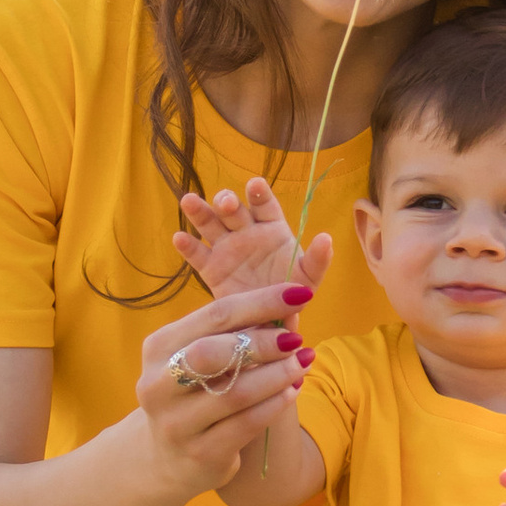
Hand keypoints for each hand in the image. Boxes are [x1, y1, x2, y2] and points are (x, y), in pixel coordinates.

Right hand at [134, 305, 311, 485]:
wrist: (170, 457)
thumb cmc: (195, 393)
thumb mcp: (201, 358)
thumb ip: (235, 333)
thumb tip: (288, 304)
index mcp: (159, 348)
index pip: (213, 315)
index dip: (260, 302)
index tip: (300, 293)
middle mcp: (158, 385)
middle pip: (212, 353)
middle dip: (262, 342)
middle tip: (297, 337)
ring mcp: (177, 423)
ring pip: (235, 393)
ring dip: (277, 374)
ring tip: (304, 361)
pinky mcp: (201, 454)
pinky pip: (247, 425)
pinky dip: (275, 404)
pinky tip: (293, 390)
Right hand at [175, 176, 329, 336]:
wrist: (269, 321)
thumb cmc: (292, 294)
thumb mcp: (308, 278)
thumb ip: (318, 259)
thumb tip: (326, 238)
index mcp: (272, 228)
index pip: (265, 205)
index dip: (259, 194)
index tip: (255, 184)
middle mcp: (246, 232)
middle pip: (233, 211)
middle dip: (228, 202)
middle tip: (226, 203)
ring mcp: (226, 248)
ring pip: (210, 224)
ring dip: (200, 211)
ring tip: (189, 201)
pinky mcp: (210, 267)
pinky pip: (197, 254)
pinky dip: (187, 246)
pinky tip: (179, 238)